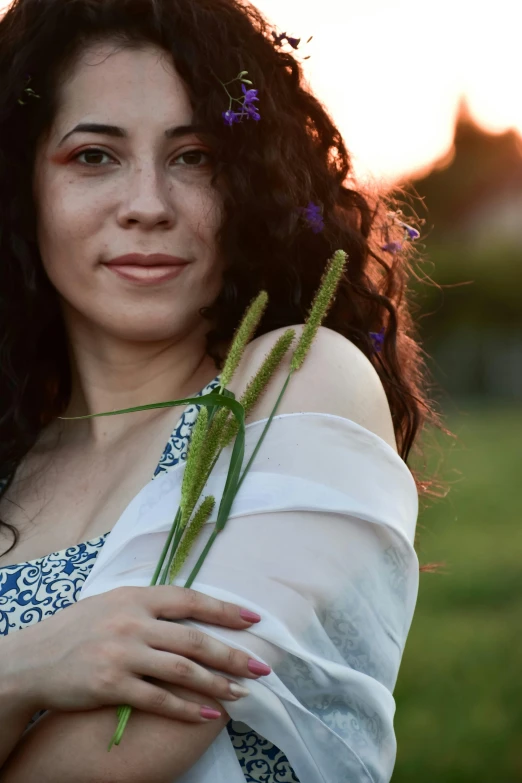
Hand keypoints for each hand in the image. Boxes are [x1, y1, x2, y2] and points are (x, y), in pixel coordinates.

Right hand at [5, 585, 268, 722]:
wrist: (33, 659)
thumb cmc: (76, 629)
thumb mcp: (111, 603)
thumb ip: (147, 605)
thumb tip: (188, 608)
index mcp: (135, 597)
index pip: (189, 600)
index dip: (224, 609)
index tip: (253, 620)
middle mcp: (132, 622)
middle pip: (194, 638)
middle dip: (232, 654)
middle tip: (261, 667)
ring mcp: (122, 653)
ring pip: (182, 669)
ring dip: (216, 683)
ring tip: (242, 693)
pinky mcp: (111, 684)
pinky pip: (158, 699)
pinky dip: (186, 708)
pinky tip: (208, 714)